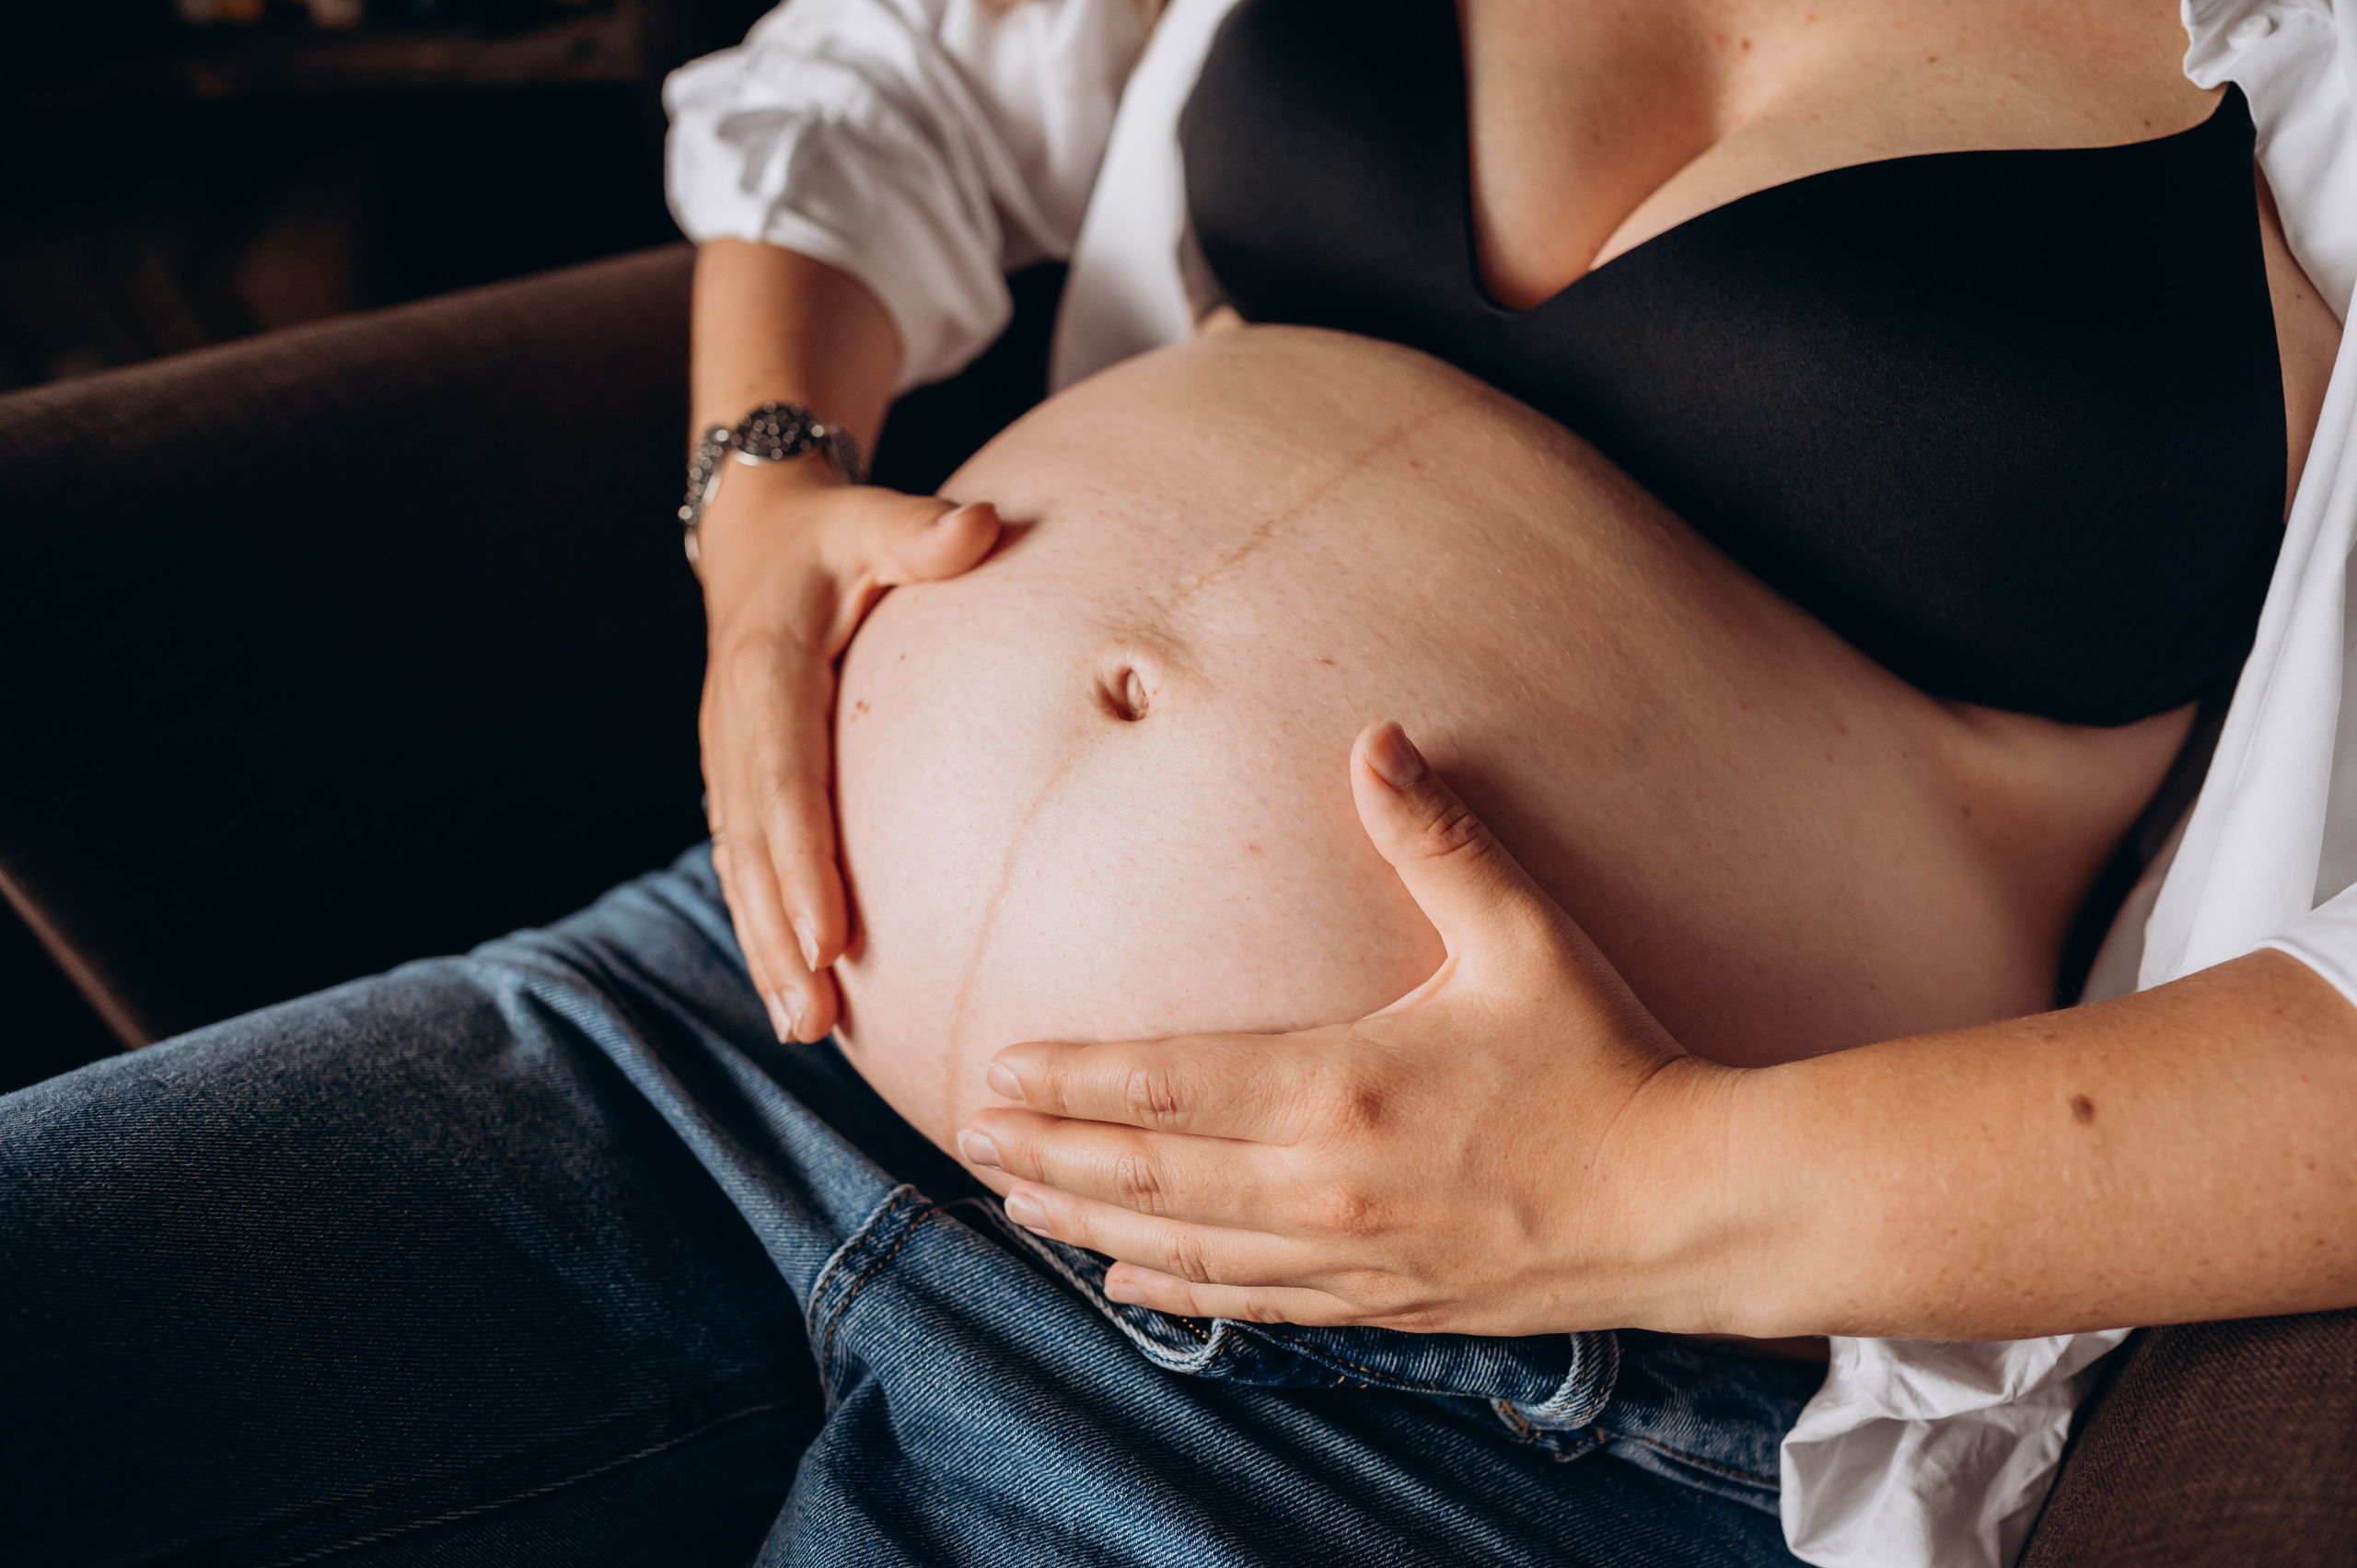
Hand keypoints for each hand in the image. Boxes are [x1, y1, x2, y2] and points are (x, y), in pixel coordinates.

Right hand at [697, 458, 1000, 1042]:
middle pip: (753, 848)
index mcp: (766, 673)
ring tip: (804, 1027)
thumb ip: (920, 531)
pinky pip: (745, 867)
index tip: (831, 935)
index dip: (801, 861)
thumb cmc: (831, 536)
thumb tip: (979, 528)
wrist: (755, 536)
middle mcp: (734, 729)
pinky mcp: (738, 786)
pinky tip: (795, 996)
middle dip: (779, 937)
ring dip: (767, 951)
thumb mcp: (868, 520)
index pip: (783, 780)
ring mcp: (728, 763)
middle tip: (814, 1015)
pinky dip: (765, 930)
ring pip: (740, 871)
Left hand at [957, 721, 1741, 1336]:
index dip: (1074, 1080)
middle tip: (971, 1133)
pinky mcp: (1384, 1303)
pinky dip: (1177, 1292)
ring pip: (1184, 1246)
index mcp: (1341, 1088)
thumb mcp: (1523, 937)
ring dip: (1089, 1222)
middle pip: (1150, 1173)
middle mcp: (1324, 1185)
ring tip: (1017, 1200)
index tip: (998, 1071)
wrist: (1688, 1200)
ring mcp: (1349, 1256)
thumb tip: (1375, 739)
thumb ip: (1437, 841)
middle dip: (1052, 1151)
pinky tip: (1125, 1282)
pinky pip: (1253, 1304)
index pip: (1167, 1084)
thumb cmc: (1606, 1059)